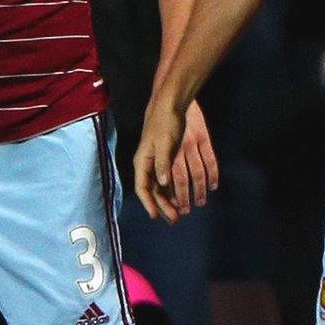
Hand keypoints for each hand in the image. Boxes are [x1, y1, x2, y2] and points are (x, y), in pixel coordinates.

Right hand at [135, 99, 218, 223]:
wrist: (171, 106)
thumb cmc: (165, 123)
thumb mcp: (164, 143)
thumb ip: (163, 163)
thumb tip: (161, 183)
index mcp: (143, 161)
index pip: (142, 187)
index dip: (149, 203)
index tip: (156, 216)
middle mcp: (147, 164)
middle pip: (153, 191)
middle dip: (162, 206)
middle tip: (174, 219)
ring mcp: (157, 162)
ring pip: (161, 187)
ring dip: (169, 200)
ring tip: (179, 212)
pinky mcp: (166, 158)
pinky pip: (168, 179)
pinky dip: (174, 189)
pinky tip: (182, 197)